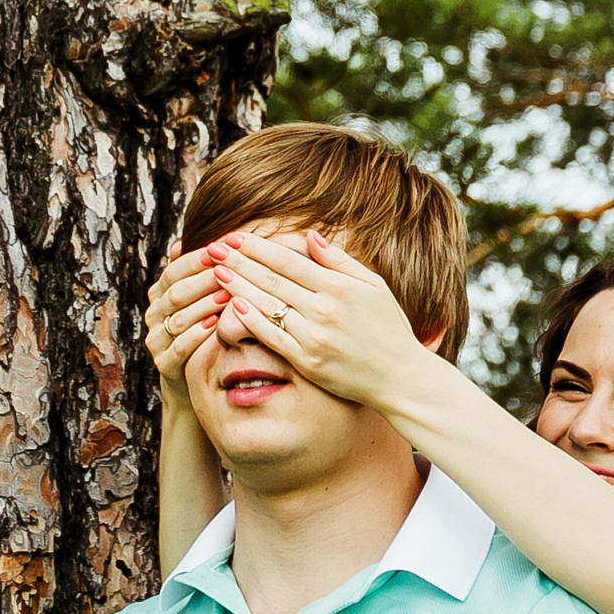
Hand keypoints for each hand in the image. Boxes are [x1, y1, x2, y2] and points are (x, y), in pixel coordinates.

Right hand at [144, 240, 225, 409]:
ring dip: (204, 305)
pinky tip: (217, 325)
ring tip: (229, 296)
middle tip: (229, 270)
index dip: (196, 260)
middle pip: (176, 293)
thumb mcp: (199, 300)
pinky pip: (179, 347)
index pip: (174, 271)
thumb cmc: (205, 330)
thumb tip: (180, 241)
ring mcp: (156, 340)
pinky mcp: (163, 364)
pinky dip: (198, 335)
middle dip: (204, 280)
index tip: (221, 249)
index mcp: (160, 295)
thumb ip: (195, 274)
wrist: (196, 378)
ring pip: (178, 318)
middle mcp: (153, 315)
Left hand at [209, 229, 441, 409]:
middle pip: (272, 280)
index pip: (288, 261)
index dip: (258, 248)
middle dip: (239, 261)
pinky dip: (251, 321)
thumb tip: (310, 236)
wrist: (400, 377)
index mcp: (340, 287)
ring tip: (217, 272)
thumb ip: (340, 261)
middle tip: (213, 248)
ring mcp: (315, 337)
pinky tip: (232, 307)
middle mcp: (325, 309)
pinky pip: (273, 338)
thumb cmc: (388, 328)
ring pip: (268, 306)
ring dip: (238, 287)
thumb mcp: (373, 286)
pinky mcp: (308, 362)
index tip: (235, 237)